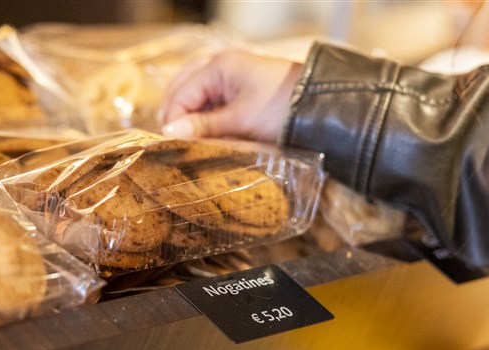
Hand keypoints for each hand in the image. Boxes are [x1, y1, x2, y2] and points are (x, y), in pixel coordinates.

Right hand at [159, 49, 301, 141]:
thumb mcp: (240, 120)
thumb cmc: (282, 109)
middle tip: (173, 143)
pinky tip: (203, 132)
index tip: (167, 146)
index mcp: (218, 66)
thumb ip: (203, 127)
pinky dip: (204, 114)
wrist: (321, 109)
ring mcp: (232, 74)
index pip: (180, 94)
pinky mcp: (242, 88)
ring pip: (196, 94)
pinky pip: (212, 99)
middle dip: (176, 115)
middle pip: (183, 88)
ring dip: (189, 115)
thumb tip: (169, 132)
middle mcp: (221, 64)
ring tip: (186, 140)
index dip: (172, 120)